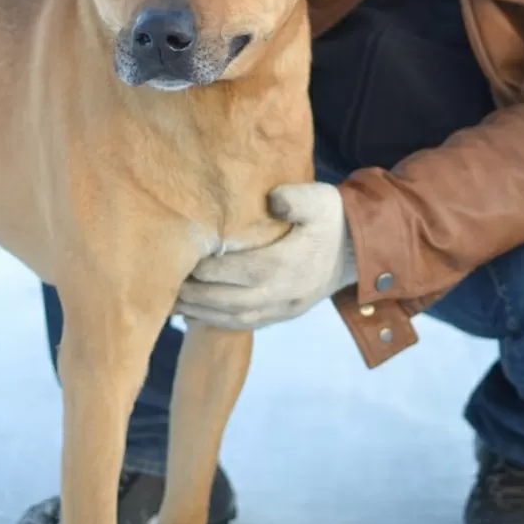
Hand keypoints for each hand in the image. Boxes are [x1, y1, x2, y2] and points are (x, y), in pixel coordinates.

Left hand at [175, 182, 356, 329]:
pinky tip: (198, 315)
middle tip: (163, 287)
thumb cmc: (333, 219)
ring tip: (171, 306)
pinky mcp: (283, 315)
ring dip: (199, 314)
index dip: (201, 268)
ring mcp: (281, 308)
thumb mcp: (318, 199)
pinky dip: (218, 323)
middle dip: (191, 296)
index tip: (177, 258)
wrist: (361, 250)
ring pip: (231, 318)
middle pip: (223, 301)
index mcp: (280, 265)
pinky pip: (244, 325)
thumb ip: (293, 198)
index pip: (230, 271)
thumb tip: (272, 200)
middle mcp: (277, 293)